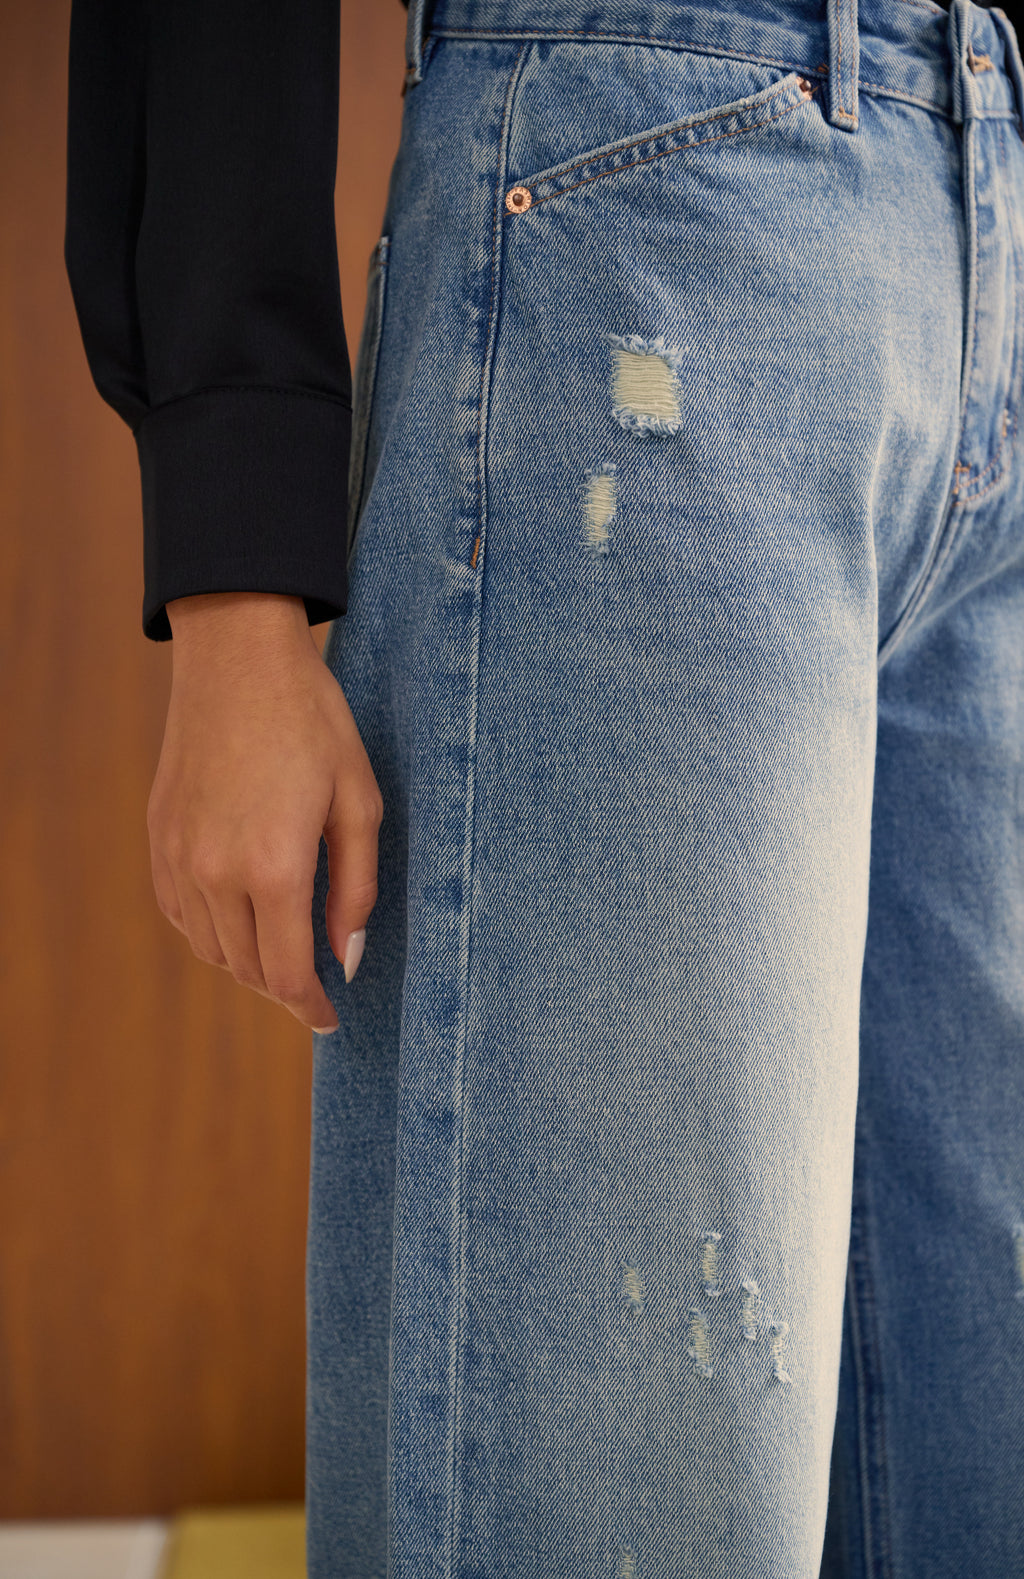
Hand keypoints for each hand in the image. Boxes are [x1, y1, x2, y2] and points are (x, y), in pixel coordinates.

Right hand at [147, 594, 382, 1032]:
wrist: (238, 659)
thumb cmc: (312, 723)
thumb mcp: (359, 803)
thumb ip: (356, 889)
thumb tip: (346, 958)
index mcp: (273, 867)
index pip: (286, 973)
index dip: (309, 1007)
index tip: (329, 1019)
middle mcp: (216, 872)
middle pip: (246, 969)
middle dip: (283, 990)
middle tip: (314, 992)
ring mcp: (179, 856)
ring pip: (210, 948)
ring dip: (247, 966)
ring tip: (283, 960)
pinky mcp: (160, 838)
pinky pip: (180, 914)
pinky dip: (210, 934)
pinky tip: (239, 924)